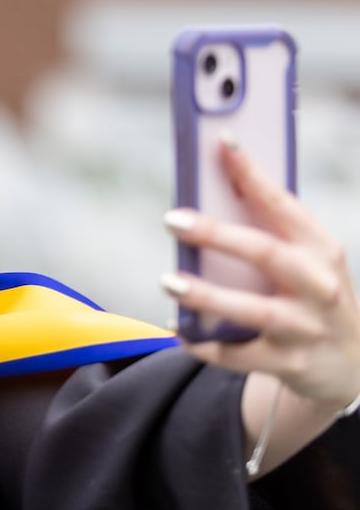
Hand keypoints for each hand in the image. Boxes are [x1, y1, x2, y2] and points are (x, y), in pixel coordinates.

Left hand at [161, 137, 359, 416]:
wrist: (350, 365)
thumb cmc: (312, 295)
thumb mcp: (307, 260)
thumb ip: (268, 231)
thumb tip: (209, 190)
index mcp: (321, 249)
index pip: (284, 204)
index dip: (253, 174)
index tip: (222, 144)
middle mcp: (318, 286)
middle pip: (265, 254)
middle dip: (217, 235)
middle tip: (172, 219)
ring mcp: (305, 328)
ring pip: (251, 310)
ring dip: (205, 295)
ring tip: (168, 280)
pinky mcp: (289, 364)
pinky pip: (237, 354)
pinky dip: (202, 343)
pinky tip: (178, 328)